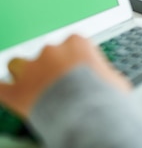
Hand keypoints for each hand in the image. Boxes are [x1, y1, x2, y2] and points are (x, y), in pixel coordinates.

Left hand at [0, 35, 130, 116]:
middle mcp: (52, 51)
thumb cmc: (104, 97)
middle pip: (47, 53)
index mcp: (77, 43)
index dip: (75, 57)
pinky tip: (11, 93)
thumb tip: (106, 80)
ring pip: (18, 64)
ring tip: (34, 85)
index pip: (73, 42)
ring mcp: (31, 69)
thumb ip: (103, 73)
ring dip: (25, 73)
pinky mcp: (16, 92)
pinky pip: (2, 88)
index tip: (79, 68)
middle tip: (61, 84)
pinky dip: (6, 91)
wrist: (88, 115)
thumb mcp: (114, 79)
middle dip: (51, 66)